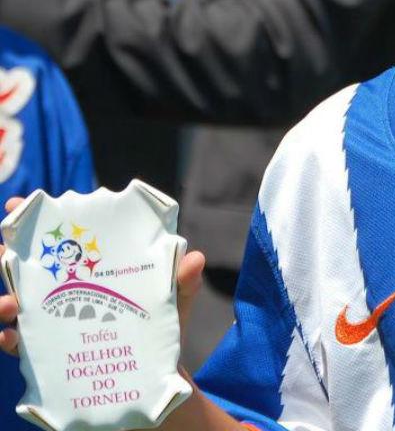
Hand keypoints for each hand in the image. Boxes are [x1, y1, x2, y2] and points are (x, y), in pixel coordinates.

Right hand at [0, 197, 206, 358]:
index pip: (57, 238)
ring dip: (3, 300)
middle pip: (23, 265)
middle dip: (5, 254)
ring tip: (10, 304)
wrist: (154, 371)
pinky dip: (6, 338)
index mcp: (89, 266)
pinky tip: (9, 337)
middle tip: (2, 251)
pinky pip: (17, 343)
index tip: (15, 203)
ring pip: (11, 303)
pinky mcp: (46, 352)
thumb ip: (182, 280)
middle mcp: (64, 288)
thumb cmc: (161, 324)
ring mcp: (51, 319)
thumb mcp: (173, 299)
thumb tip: (195, 259)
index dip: (31, 218)